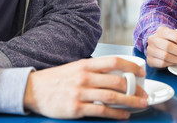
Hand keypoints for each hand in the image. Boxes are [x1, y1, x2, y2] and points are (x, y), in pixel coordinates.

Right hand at [23, 56, 147, 119]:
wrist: (33, 90)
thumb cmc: (56, 79)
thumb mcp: (75, 67)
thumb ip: (93, 70)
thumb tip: (115, 74)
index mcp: (86, 64)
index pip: (114, 61)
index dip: (131, 66)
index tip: (141, 72)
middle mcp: (85, 77)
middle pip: (117, 80)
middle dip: (135, 87)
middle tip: (144, 93)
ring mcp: (80, 93)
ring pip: (112, 97)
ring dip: (130, 101)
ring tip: (140, 104)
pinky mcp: (76, 108)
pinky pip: (101, 111)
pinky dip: (116, 113)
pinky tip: (124, 114)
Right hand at [146, 26, 176, 67]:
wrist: (156, 47)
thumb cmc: (168, 40)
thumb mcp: (176, 34)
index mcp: (161, 30)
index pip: (175, 36)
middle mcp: (153, 39)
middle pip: (169, 46)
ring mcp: (150, 50)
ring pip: (166, 56)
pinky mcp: (150, 59)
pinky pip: (162, 63)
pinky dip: (171, 63)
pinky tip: (175, 62)